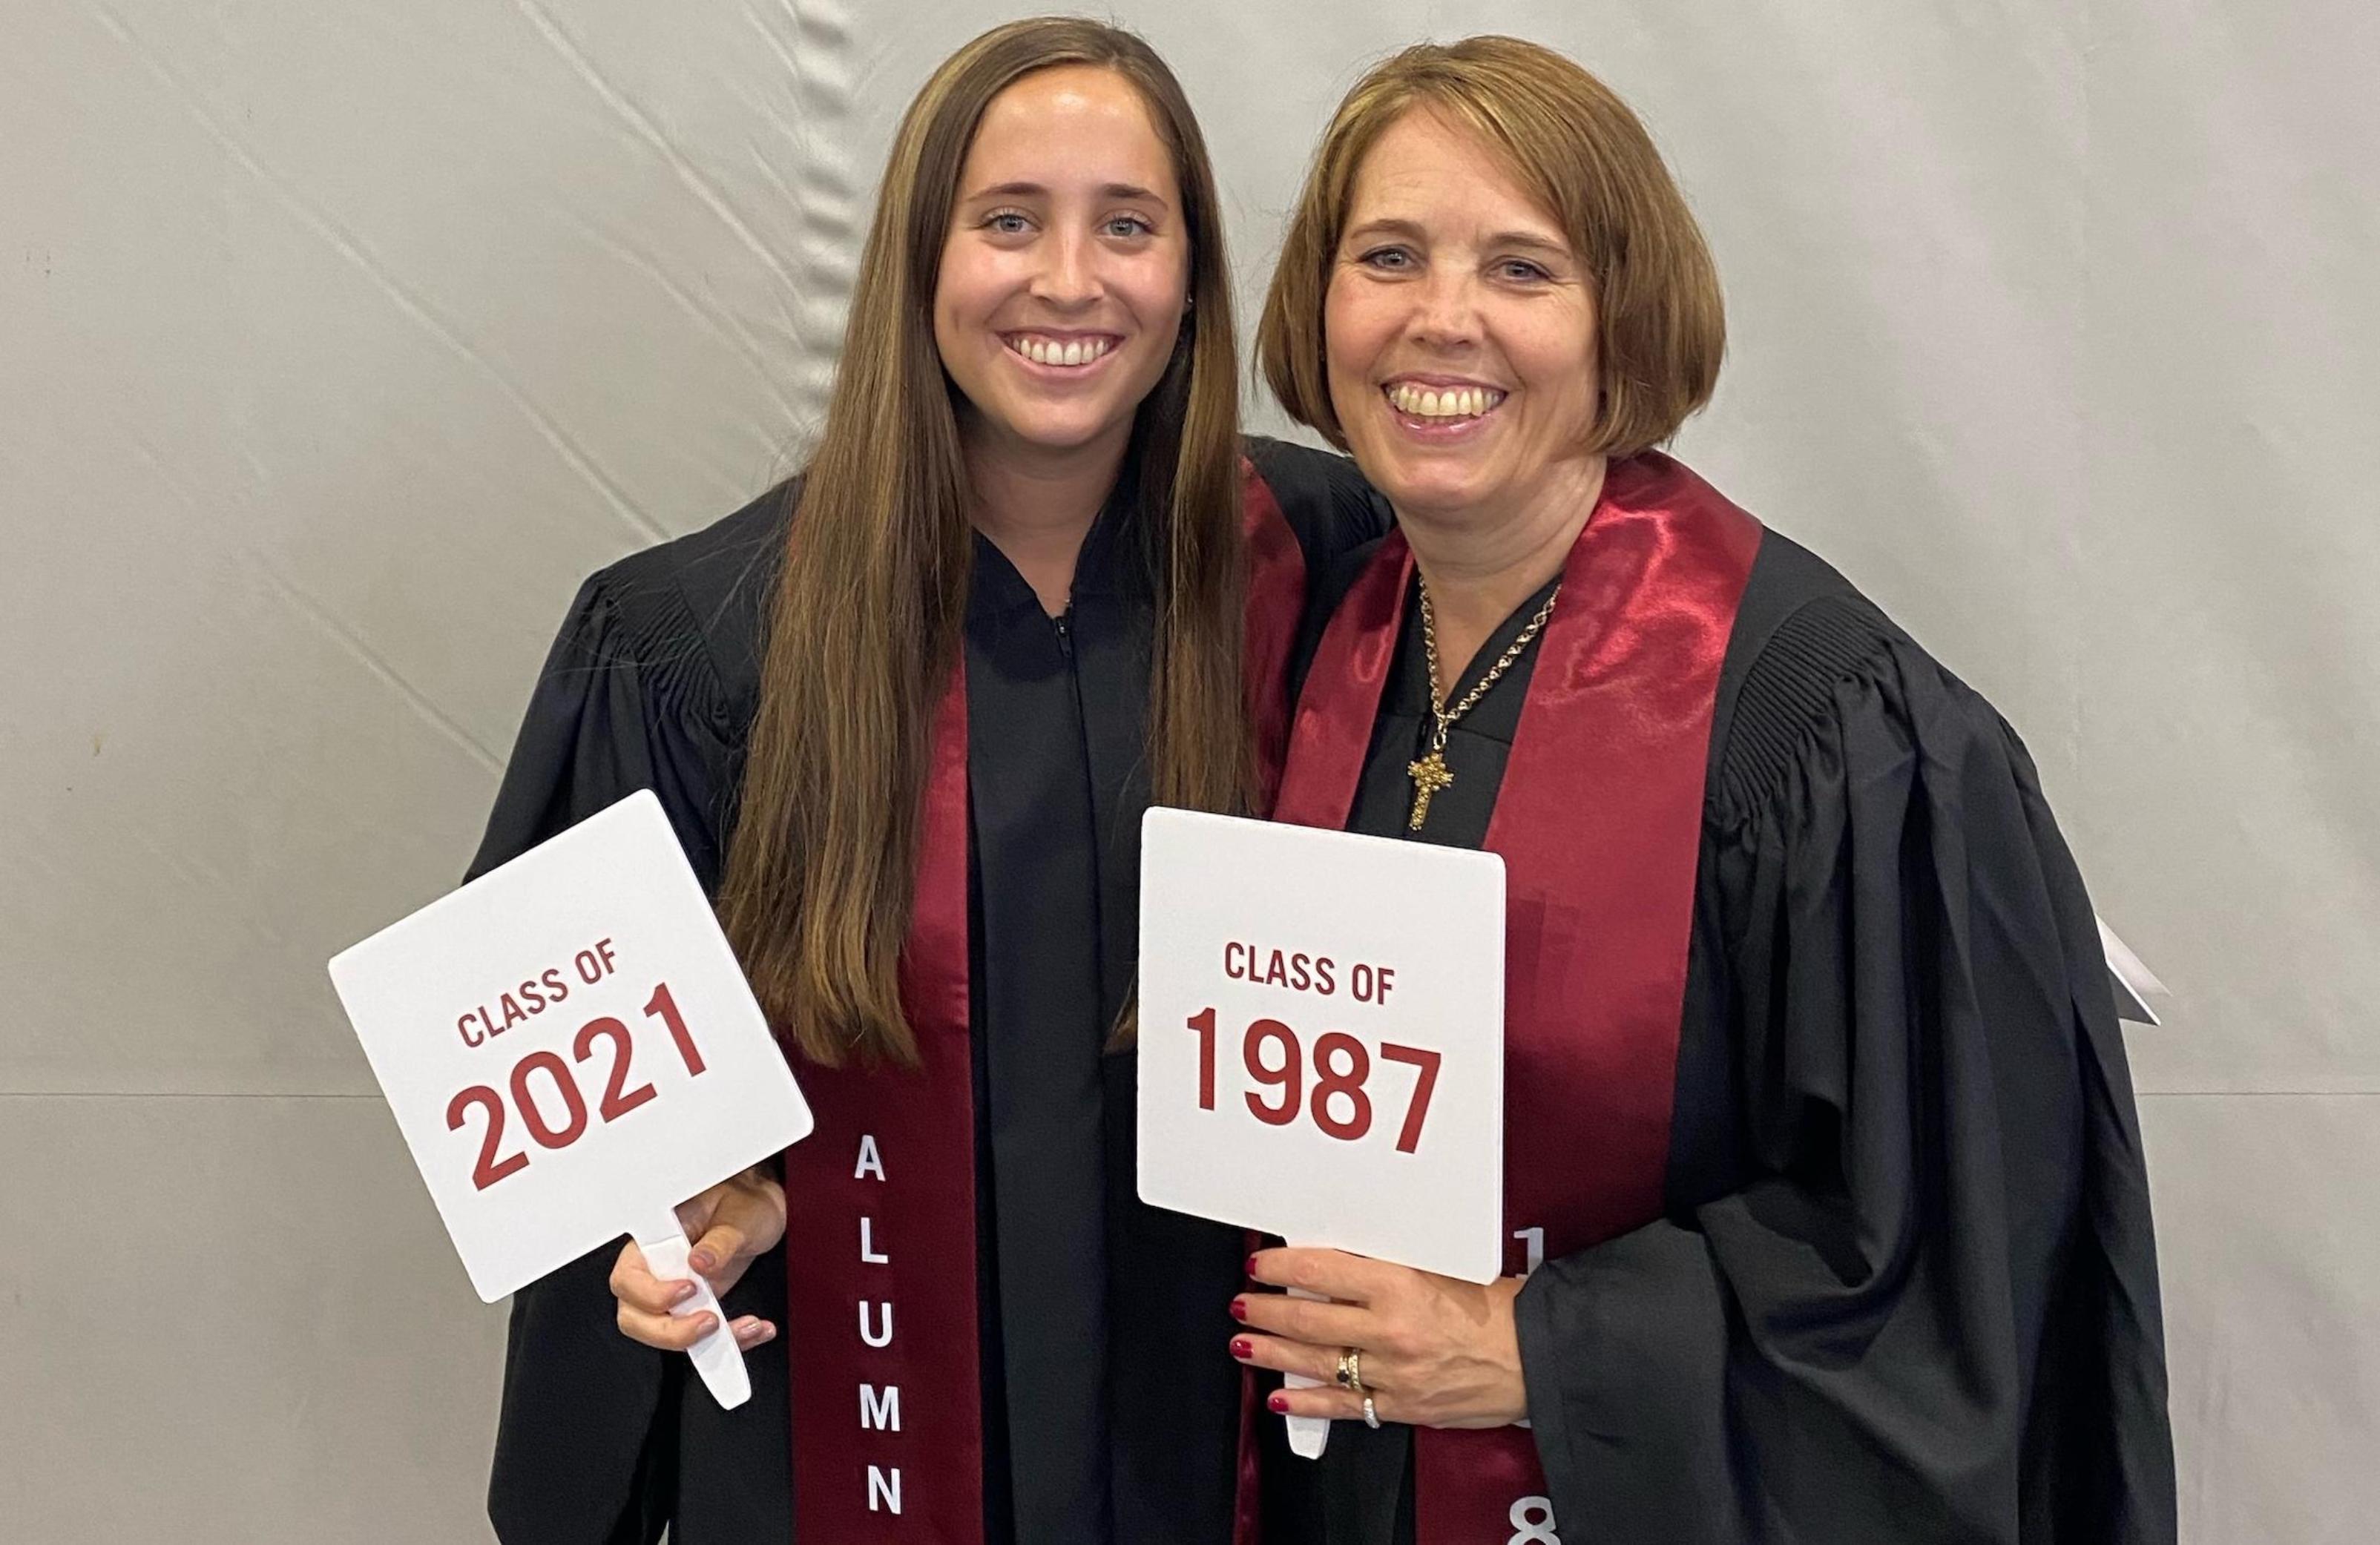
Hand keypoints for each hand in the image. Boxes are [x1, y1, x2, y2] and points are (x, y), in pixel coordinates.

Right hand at [608, 1166, 786, 1352]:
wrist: (760, 1210)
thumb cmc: (741, 1201)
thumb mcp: (738, 1215)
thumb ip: (719, 1240)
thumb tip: (700, 1261)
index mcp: (653, 1240)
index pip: (629, 1278)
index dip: (651, 1294)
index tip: (689, 1290)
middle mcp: (657, 1271)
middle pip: (636, 1318)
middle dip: (672, 1331)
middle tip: (710, 1322)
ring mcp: (674, 1294)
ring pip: (665, 1335)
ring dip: (702, 1343)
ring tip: (746, 1328)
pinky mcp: (696, 1309)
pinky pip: (699, 1339)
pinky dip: (728, 1343)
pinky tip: (754, 1330)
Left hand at [1230, 1247, 1527, 1428]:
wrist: (1535, 1357)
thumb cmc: (1497, 1307)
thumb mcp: (1441, 1265)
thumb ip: (1390, 1262)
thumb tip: (1339, 1255)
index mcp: (1400, 1285)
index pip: (1322, 1271)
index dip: (1282, 1267)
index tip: (1261, 1263)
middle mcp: (1390, 1330)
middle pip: (1309, 1318)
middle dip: (1266, 1309)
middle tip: (1241, 1302)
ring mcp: (1392, 1372)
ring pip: (1317, 1361)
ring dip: (1272, 1352)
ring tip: (1242, 1343)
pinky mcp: (1401, 1405)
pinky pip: (1344, 1405)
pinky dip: (1308, 1401)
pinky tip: (1281, 1395)